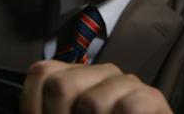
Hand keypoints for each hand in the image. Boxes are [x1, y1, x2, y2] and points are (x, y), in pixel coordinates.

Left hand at [21, 60, 171, 113]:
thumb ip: (46, 111)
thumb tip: (31, 113)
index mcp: (77, 78)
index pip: (41, 73)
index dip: (34, 107)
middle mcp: (101, 73)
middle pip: (61, 85)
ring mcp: (127, 84)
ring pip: (92, 102)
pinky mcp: (151, 98)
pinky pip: (128, 107)